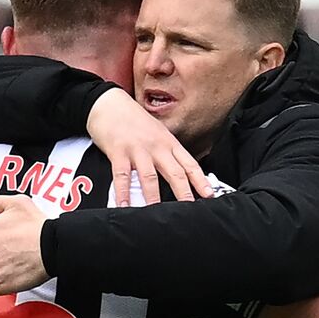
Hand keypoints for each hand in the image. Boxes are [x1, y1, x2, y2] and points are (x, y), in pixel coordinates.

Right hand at [86, 88, 210, 205]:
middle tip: (189, 211)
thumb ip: (166, 152)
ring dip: (153, 197)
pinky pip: (122, 176)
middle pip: (174, 172)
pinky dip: (123, 192)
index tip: (209, 195)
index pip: (189, 164)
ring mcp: (138, 149)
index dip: (200, 180)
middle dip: (183, 193)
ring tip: (157, 214)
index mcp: (168, 142)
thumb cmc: (132, 120)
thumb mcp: (156, 133)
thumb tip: (177, 173)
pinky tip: (124, 205)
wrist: (108, 103)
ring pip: (149, 176)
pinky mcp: (118, 152)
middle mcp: (156, 146)